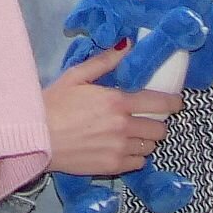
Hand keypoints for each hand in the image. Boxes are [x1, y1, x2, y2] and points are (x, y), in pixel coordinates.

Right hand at [42, 47, 180, 178]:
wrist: (36, 137)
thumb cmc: (54, 103)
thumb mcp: (77, 75)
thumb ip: (105, 61)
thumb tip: (127, 45)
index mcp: (116, 101)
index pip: (159, 103)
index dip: (173, 102)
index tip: (177, 101)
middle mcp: (123, 127)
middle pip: (159, 128)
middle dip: (158, 121)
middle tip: (147, 116)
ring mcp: (119, 149)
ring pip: (151, 146)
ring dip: (146, 138)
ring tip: (134, 132)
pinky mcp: (112, 167)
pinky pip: (139, 163)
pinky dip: (136, 155)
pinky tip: (123, 147)